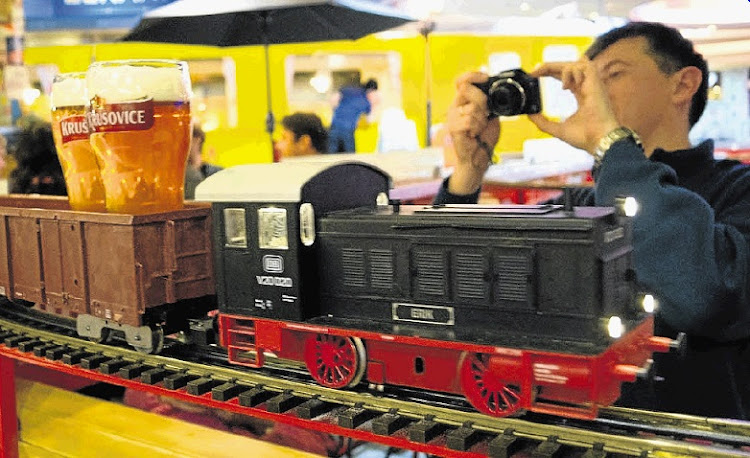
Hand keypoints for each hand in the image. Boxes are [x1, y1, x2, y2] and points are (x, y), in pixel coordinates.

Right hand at [446, 72, 499, 194]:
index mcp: (463, 101)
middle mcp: (455, 106)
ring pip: (471, 108)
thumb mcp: (491, 115)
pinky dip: (477, 128)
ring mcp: (452, 117)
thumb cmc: (484, 137)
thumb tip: (493, 86)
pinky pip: (469, 120)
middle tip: (486, 115)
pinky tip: (474, 134)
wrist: (479, 157)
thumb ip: (490, 101)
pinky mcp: (452, 127)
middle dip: (482, 101)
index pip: (461, 80)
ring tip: (478, 129)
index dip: (473, 75)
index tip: (486, 78)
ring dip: (481, 120)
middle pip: (467, 89)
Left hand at [528, 58, 618, 153]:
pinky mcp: (596, 81)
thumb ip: (542, 121)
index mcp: (580, 95)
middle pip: (567, 67)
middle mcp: (586, 87)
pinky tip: (568, 87)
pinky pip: (583, 65)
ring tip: (562, 88)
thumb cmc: (584, 137)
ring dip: (562, 70)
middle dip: (549, 66)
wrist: (598, 140)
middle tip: (533, 72)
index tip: (534, 75)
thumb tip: (530, 114)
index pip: (565, 77)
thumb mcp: (557, 128)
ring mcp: (592, 83)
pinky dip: (571, 72)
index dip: (550, 72)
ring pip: (574, 63)